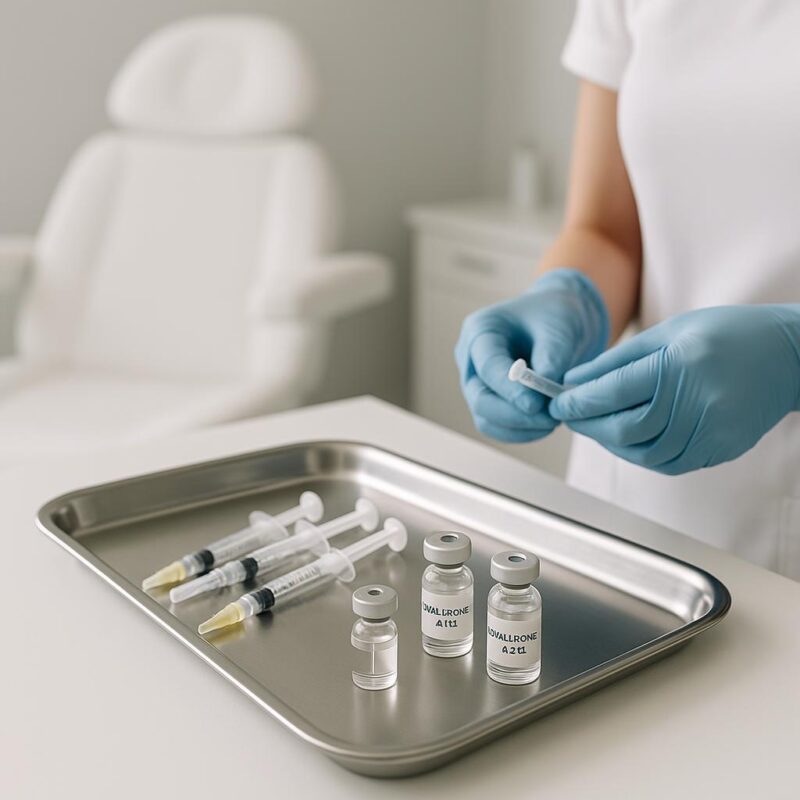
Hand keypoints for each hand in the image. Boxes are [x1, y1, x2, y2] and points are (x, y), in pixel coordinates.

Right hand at [454, 268, 608, 441]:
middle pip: (480, 399)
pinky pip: (499, 427)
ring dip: (520, 428)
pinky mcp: (491, 401)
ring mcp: (477, 383)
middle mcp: (471, 359)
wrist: (562, 320)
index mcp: (481, 331)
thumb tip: (543, 397)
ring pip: (486, 419)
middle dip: (514, 415)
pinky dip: (522, 432)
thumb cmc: (557, 315)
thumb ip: (551, 359)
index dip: (509, 389)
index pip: (488, 366)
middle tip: (550, 419)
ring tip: (553, 421)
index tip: (536, 405)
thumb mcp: (560, 328)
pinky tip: (546, 425)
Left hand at [550, 305, 799, 473]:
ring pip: (643, 452)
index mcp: (679, 364)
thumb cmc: (725, 334)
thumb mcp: (667, 332)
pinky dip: (640, 453)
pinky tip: (629, 436)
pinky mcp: (720, 449)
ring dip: (611, 442)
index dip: (578, 401)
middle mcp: (697, 400)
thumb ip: (617, 359)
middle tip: (571, 416)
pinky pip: (668, 462)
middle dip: (588, 425)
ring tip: (597, 425)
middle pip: (625, 428)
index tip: (557, 402)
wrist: (788, 356)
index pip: (614, 392)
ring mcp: (712, 430)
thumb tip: (574, 380)